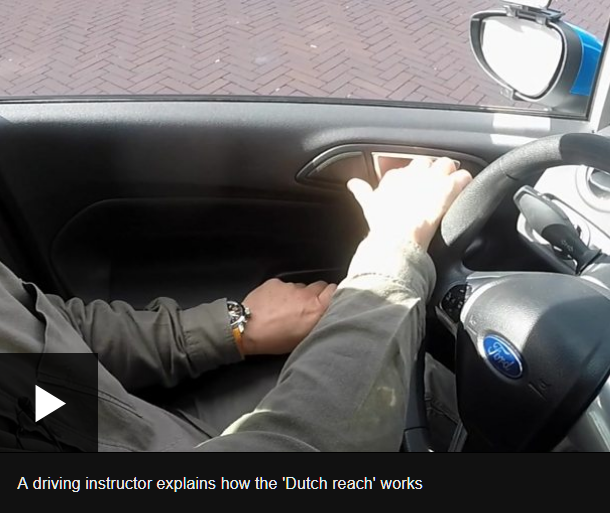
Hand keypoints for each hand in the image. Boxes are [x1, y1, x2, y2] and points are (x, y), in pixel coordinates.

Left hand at [239, 279, 336, 354]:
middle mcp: (305, 294)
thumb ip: (317, 323)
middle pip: (319, 286)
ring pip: (300, 287)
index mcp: (316, 309)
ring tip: (286, 309)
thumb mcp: (303, 338)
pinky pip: (284, 285)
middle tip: (307, 307)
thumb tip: (323, 317)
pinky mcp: (276, 282)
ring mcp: (290, 286)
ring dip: (297, 295)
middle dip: (316, 294)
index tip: (330, 299)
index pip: (335, 290)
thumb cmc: (274, 339)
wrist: (247, 329)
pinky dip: (281, 293)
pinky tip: (274, 304)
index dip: (333, 294)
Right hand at [347, 157, 471, 251]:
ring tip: (452, 181)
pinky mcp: (449, 188)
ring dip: (449, 172)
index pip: (406, 168)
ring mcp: (433, 179)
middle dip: (431, 169)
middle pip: (427, 161)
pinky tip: (464, 186)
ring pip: (446, 164)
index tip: (414, 185)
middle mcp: (413, 173)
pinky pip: (462, 176)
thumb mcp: (368, 205)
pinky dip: (464, 181)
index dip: (412, 176)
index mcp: (395, 176)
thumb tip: (352, 184)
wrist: (398, 238)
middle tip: (434, 182)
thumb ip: (362, 191)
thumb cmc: (382, 224)